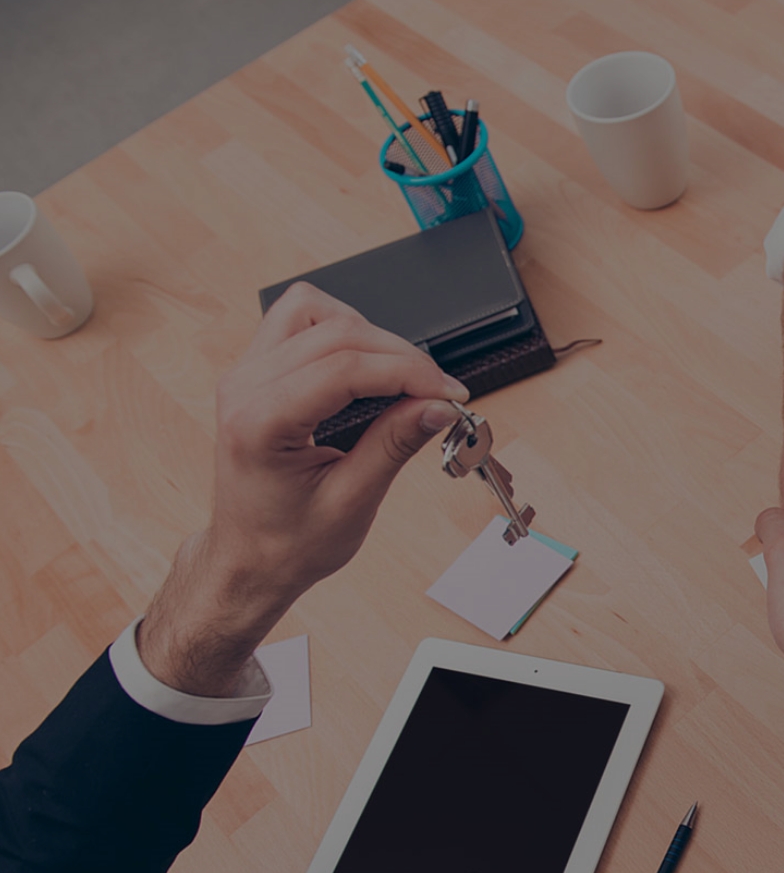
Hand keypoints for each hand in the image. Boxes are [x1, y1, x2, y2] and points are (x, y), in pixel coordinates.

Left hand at [140, 282, 468, 695]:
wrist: (247, 560)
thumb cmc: (288, 543)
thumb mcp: (352, 502)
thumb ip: (394, 444)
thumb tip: (440, 405)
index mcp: (259, 423)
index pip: (345, 366)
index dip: (409, 372)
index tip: (451, 394)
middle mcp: (243, 387)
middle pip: (336, 331)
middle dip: (401, 356)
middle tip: (440, 393)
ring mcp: (245, 374)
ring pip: (316, 312)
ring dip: (369, 335)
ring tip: (402, 378)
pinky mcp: (256, 371)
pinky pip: (299, 320)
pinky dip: (342, 331)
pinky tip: (366, 366)